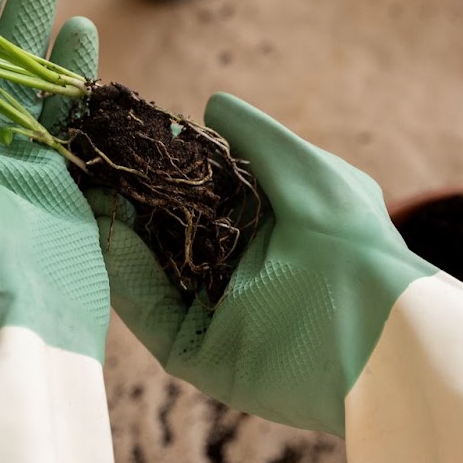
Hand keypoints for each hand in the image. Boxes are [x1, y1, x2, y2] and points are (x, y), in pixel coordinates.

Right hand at [91, 93, 433, 434]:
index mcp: (272, 229)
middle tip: (89, 169)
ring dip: (116, 236)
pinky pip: (152, 316)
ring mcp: (220, 317)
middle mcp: (242, 273)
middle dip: (128, 203)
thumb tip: (211, 105)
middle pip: (168, 235)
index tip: (125, 143)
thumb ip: (255, 137)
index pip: (201, 196)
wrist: (378, 332)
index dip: (162, 171)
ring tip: (84, 195)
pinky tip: (104, 236)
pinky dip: (124, 279)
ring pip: (151, 273)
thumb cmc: (351, 241)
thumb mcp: (306, 169)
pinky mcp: (203, 357)